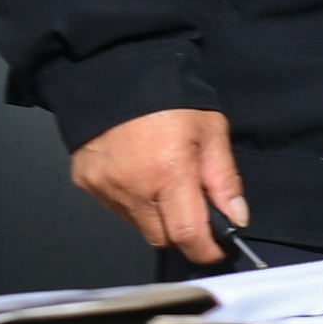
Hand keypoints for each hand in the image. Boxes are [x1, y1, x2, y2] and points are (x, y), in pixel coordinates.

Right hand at [71, 107, 246, 261]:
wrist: (114, 73)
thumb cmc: (169, 98)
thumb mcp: (211, 131)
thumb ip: (224, 180)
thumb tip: (237, 219)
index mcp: (168, 173)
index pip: (187, 234)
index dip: (205, 250)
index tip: (217, 249)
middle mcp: (132, 187)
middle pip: (162, 236)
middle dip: (181, 229)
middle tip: (190, 202)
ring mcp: (104, 187)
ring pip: (138, 225)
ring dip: (155, 215)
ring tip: (160, 178)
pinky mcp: (86, 183)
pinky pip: (115, 208)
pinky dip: (131, 200)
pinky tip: (137, 172)